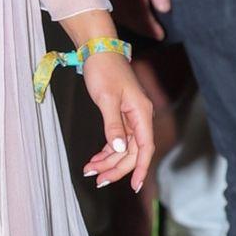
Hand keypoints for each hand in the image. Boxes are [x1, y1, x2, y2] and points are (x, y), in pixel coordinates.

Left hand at [79, 51, 154, 194]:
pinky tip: (94, 159)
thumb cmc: (104, 70)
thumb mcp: (106, 99)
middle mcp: (139, 117)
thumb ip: (113, 125)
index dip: (140, 168)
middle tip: (99, 181)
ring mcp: (130, 117)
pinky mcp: (120, 115)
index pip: (145, 148)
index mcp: (141, 113)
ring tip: (90, 170)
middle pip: (132, 151)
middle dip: (116, 168)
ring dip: (108, 161)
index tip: (135, 186)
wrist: (98, 50)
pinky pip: (116, 139)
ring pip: (123, 147)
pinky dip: (105, 150)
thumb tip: (118, 149)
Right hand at [95, 0, 170, 40]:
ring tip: (141, 24)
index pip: (140, 12)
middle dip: (139, 27)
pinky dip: (117, 8)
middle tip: (153, 32)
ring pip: (114, 9)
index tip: (160, 35)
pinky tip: (125, 8)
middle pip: (125, 16)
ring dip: (127, 20)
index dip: (150, 27)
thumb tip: (163, 8)